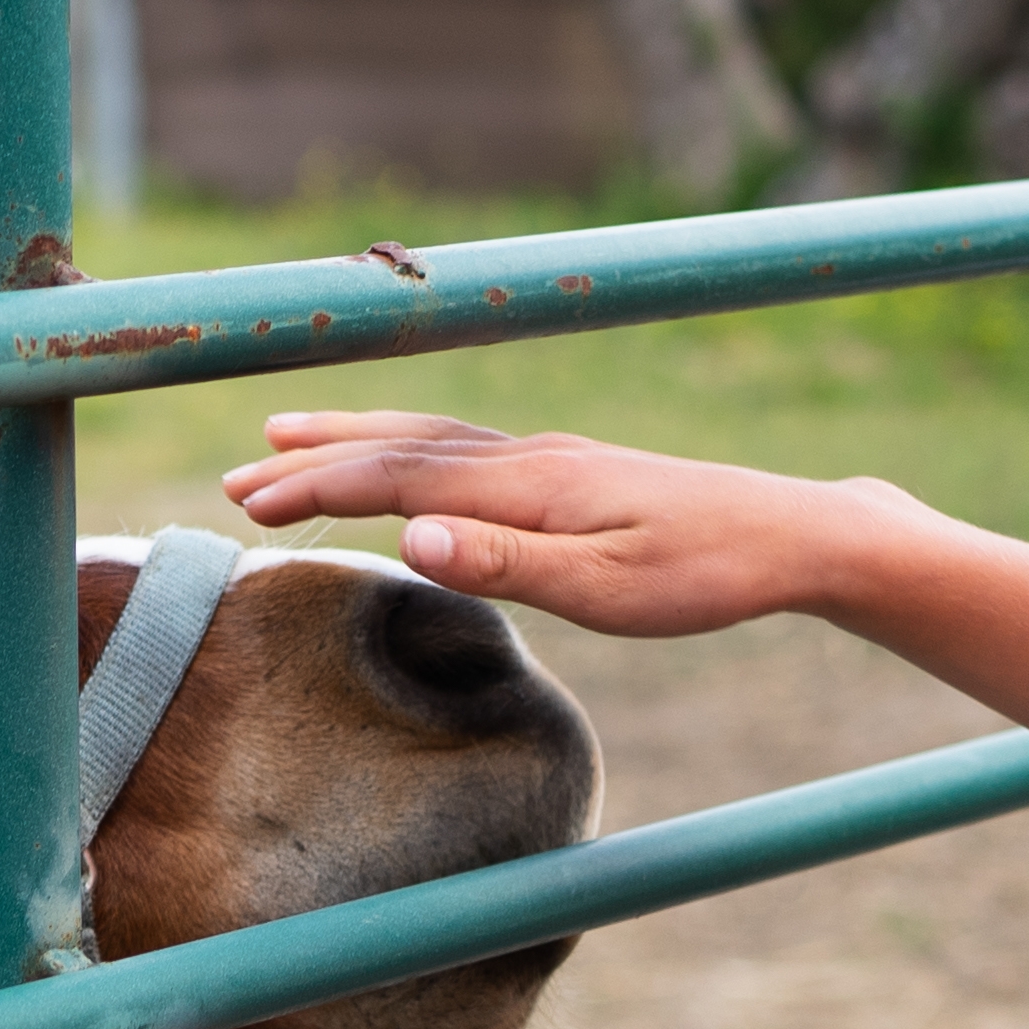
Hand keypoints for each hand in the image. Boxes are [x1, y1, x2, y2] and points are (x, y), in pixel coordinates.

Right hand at [219, 411, 890, 638]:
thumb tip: (411, 538)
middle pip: (398, 447)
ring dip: (350, 440)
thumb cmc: (706, 576)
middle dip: (312, 459)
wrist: (794, 534)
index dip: (317, 489)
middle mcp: (528, 459)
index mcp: (528, 486)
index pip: (397, 480)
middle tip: (235, 478)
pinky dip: (403, 444)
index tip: (249, 505)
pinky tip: (399, 458)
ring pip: (426, 437)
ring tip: (285, 437)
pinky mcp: (568, 470)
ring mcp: (548, 459)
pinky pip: (459, 446)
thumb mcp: (609, 591)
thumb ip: (507, 565)